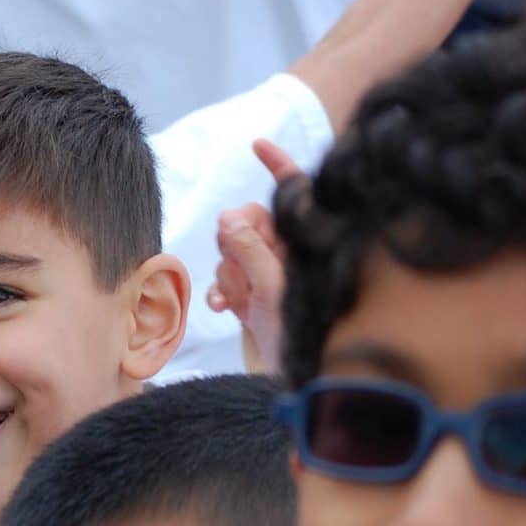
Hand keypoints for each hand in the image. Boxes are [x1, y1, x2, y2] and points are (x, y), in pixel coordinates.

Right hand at [206, 139, 301, 374]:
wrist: (302, 380)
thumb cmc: (302, 335)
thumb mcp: (273, 288)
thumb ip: (249, 250)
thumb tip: (228, 215)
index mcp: (304, 241)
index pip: (292, 191)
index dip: (277, 164)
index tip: (257, 145)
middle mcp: (289, 252)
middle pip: (246, 221)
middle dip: (233, 245)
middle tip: (239, 274)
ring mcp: (270, 273)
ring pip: (231, 251)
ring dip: (226, 275)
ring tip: (236, 300)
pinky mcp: (254, 294)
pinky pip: (227, 278)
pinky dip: (221, 290)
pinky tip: (221, 307)